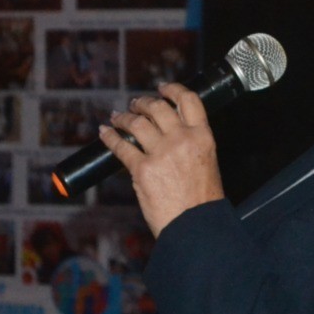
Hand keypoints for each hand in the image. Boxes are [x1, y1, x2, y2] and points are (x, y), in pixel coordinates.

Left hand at [99, 82, 225, 236]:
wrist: (195, 227)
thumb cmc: (202, 202)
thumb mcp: (208, 164)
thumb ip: (192, 146)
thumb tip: (172, 137)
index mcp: (203, 137)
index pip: (189, 100)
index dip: (172, 89)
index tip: (162, 87)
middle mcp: (181, 139)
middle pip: (157, 108)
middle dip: (143, 103)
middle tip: (135, 105)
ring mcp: (160, 153)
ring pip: (136, 123)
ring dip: (123, 117)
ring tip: (117, 117)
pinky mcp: (142, 169)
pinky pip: (120, 146)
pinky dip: (110, 136)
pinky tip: (105, 132)